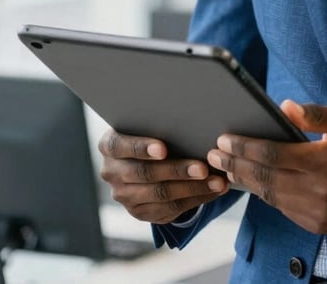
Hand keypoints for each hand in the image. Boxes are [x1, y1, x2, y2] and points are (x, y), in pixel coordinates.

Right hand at [98, 128, 229, 224]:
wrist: (142, 156)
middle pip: (145, 173)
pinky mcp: (140, 212)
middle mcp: (112, 172)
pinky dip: (196, 199)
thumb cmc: (150, 130)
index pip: (120, 146)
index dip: (142, 148)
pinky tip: (214, 190)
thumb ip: (158, 121)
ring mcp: (125, 196)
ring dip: (193, 189)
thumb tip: (192, 115)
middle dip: (177, 171)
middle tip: (203, 168)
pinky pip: (170, 209)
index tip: (163, 149)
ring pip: (160, 195)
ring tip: (217, 181)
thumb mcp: (147, 123)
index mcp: (109, 145)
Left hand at [206, 101, 326, 234]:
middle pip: (264, 178)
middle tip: (212, 154)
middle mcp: (319, 190)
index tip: (224, 139)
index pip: (272, 155)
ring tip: (226, 168)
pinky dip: (266, 195)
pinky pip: (284, 208)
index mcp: (325, 161)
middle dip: (235, 165)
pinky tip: (254, 183)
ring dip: (246, 182)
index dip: (244, 147)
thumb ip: (316, 115)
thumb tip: (284, 107)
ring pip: (271, 196)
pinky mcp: (320, 224)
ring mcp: (319, 212)